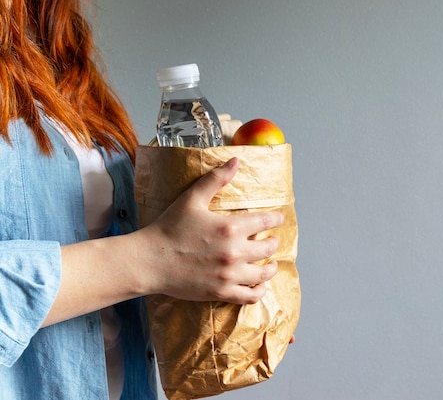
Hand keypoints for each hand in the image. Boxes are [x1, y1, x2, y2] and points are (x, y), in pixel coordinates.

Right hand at [136, 157, 283, 303]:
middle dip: (273, 242)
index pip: (265, 222)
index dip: (275, 219)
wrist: (149, 260)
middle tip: (272, 239)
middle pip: (268, 248)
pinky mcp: (221, 292)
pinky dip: (259, 290)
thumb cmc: (169, 228)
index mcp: (230, 228)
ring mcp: (229, 275)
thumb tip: (235, 161)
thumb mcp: (192, 199)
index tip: (278, 218)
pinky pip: (250, 296)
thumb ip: (216, 179)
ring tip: (271, 263)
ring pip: (263, 273)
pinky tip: (259, 285)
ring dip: (271, 267)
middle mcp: (234, 252)